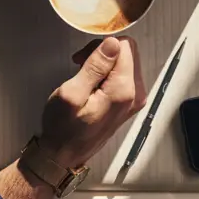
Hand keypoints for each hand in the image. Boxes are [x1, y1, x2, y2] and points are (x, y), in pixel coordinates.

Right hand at [40, 36, 145, 167]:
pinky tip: (92, 83)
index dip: (100, 45)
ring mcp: (134, 100)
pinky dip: (108, 73)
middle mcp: (135, 95)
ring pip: (126, 62)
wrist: (64, 155)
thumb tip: (112, 44)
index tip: (82, 57)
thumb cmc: (63, 128)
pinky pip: (124, 75)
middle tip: (81, 64)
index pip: (123, 46)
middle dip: (104, 51)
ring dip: (105, 62)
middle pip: (128, 52)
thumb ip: (95, 67)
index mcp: (123, 91)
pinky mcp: (128, 103)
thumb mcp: (71, 93)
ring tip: (84, 74)